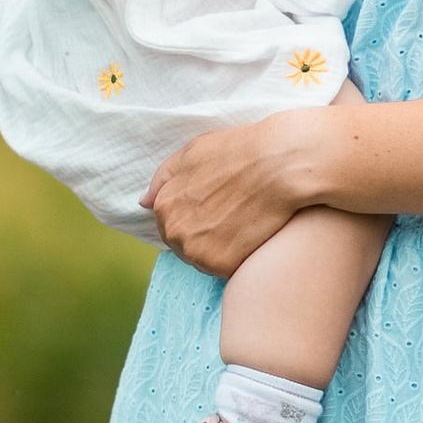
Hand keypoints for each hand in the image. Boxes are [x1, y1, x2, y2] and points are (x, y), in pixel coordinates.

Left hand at [148, 110, 328, 272]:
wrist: (279, 165)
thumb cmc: (238, 152)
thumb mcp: (193, 152)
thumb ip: (163, 178)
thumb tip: (143, 202)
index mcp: (164, 206)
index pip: (169, 223)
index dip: (194, 215)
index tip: (215, 206)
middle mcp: (175, 233)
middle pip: (183, 246)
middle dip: (203, 235)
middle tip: (231, 216)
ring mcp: (197, 252)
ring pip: (203, 261)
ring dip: (219, 249)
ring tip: (242, 224)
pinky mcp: (223, 266)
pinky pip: (225, 270)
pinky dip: (237, 259)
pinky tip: (251, 236)